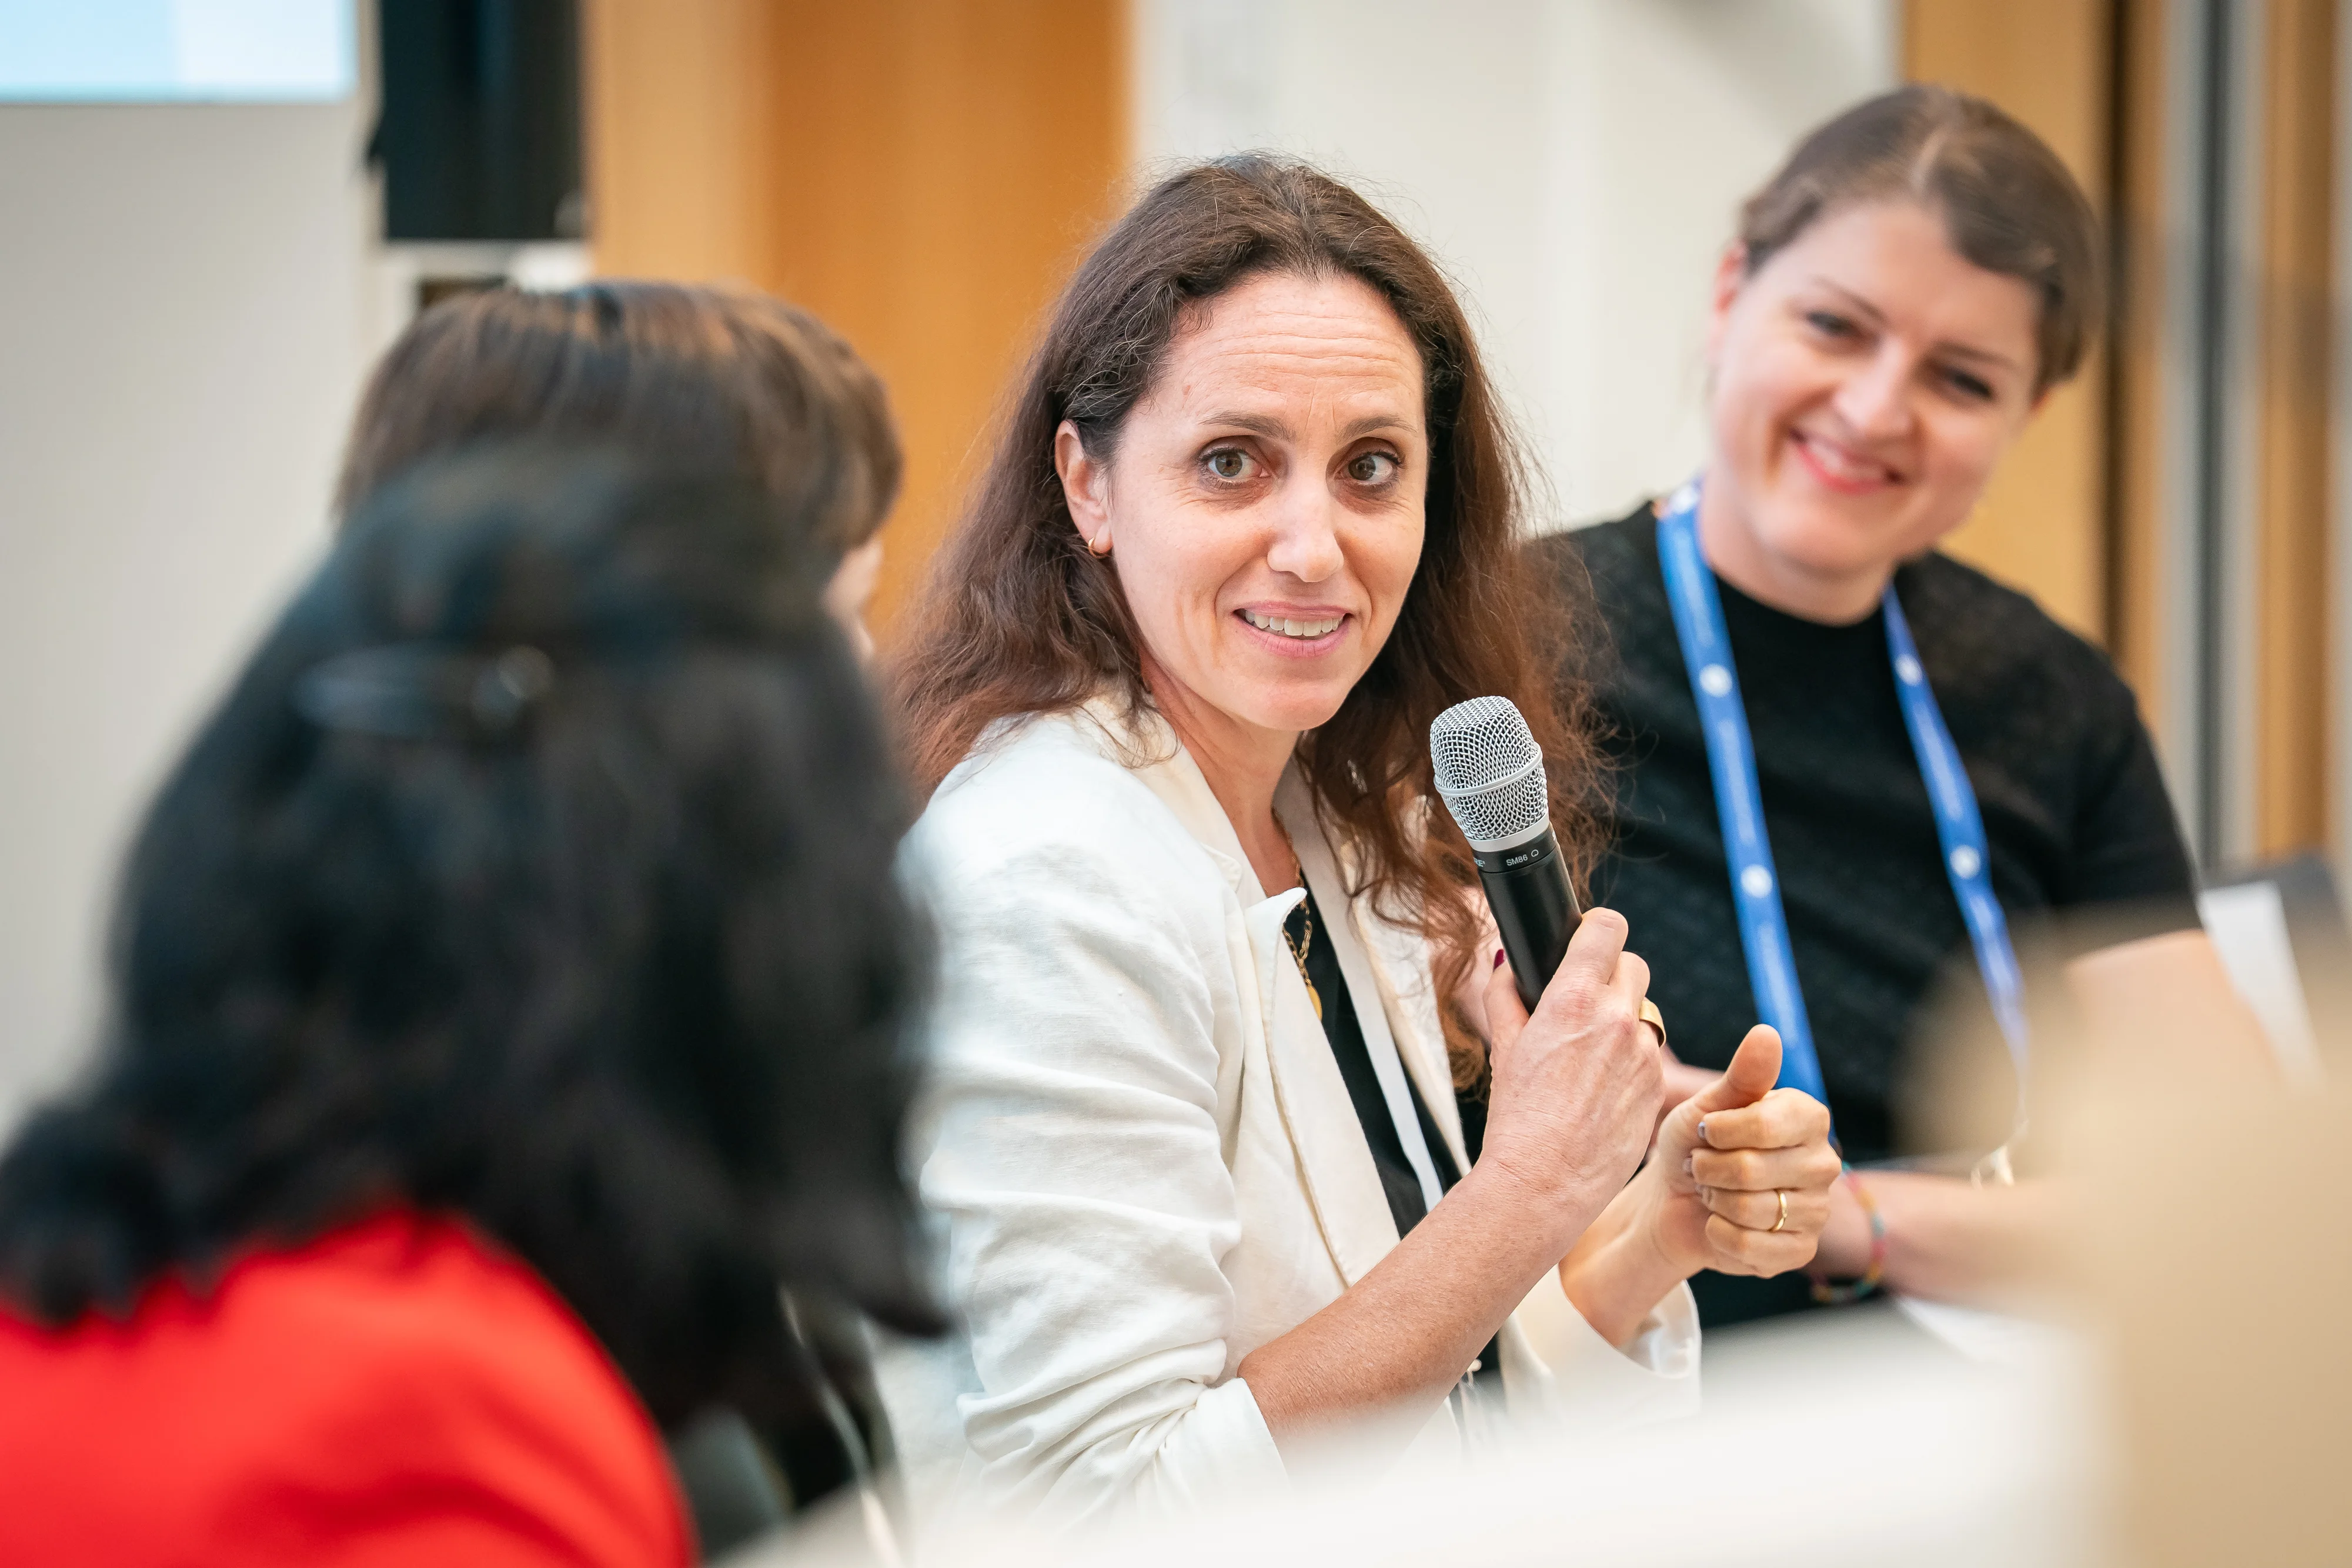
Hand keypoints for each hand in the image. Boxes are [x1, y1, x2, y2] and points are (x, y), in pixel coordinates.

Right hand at [1476, 909, 1663, 1230]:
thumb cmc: (1518, 1120)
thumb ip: (1506, 995)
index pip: (1607, 928)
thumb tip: (1506, 963)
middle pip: (1633, 964)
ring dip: (1622, 1022)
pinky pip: (1649, 1056)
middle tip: (1585, 1001)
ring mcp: (1644, 1055)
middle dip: (1611, 974)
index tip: (1586, 941)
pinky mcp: (1658, 1087)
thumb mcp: (1503, 1048)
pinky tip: (1601, 1091)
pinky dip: (1631, 1062)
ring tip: (1588, 1058)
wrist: (1544, 1183)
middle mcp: (1617, 1019)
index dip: (1596, 930)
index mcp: (1574, 999)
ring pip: (1644, 1014)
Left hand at [1647, 1026, 1838, 1277]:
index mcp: (1808, 1118)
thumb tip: (1767, 1033)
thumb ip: (1741, 1076)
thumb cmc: (1697, 1144)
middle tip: (1702, 1165)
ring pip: (1751, 1210)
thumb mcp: (1708, 1105)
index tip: (1706, 1129)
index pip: (1766, 1123)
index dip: (1720, 1129)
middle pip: (1753, 1170)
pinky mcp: (1799, 1250)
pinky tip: (1717, 1223)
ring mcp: (1816, 1210)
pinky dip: (1718, 1234)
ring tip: (1711, 1191)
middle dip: (1709, 1168)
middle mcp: (1823, 1163)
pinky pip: (1751, 1246)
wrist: (1675, 1199)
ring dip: (1713, 1200)